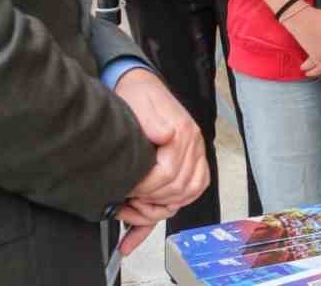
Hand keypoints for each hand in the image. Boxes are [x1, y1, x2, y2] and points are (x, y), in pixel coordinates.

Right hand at [114, 70, 209, 252]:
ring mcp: (191, 138)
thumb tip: (135, 237)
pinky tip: (134, 179)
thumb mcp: (140, 162)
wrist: (131, 83)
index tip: (132, 216)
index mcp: (191, 154)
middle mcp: (195, 146)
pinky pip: (168, 172)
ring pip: (175, 187)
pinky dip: (150, 182)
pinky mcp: (181, 131)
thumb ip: (144, 196)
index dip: (158, 213)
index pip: (186, 195)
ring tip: (127, 192)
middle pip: (180, 195)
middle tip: (126, 204)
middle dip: (150, 207)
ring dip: (148, 196)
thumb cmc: (133, 117)